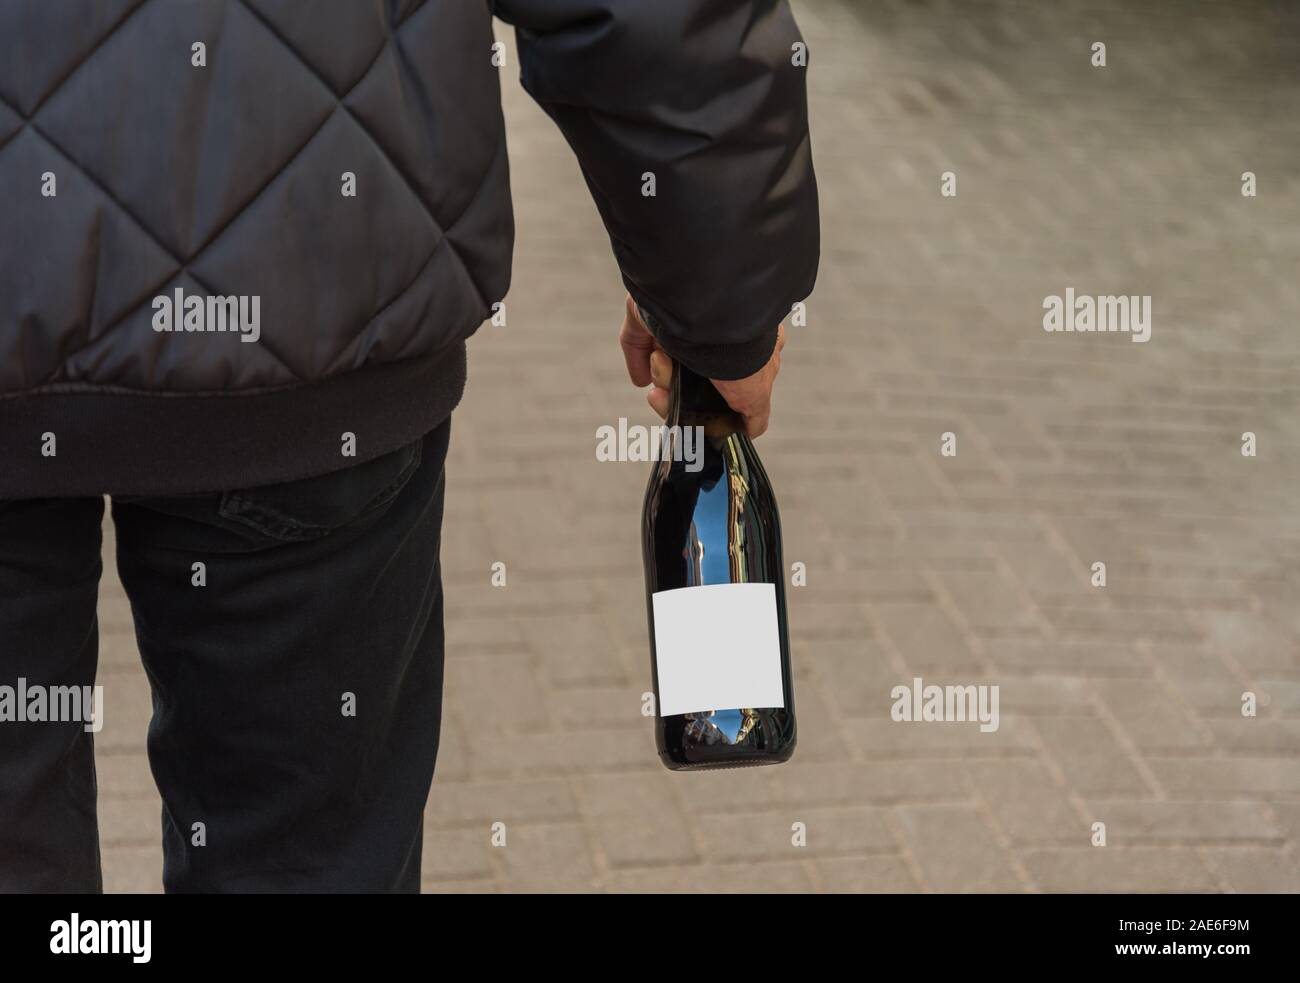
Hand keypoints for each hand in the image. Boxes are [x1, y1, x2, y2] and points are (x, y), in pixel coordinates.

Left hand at [619, 294, 783, 437]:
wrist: (704, 310)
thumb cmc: (738, 348)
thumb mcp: (757, 392)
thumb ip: (755, 412)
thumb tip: (752, 430)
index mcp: (745, 343)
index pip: (728, 379)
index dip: (715, 398)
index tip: (705, 410)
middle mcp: (715, 330)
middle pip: (693, 375)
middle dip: (679, 391)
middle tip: (671, 394)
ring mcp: (682, 320)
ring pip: (667, 362)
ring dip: (661, 374)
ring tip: (661, 361)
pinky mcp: (650, 315)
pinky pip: (639, 343)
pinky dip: (639, 362)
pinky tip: (642, 376)